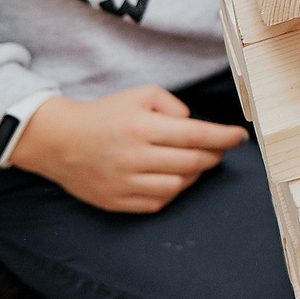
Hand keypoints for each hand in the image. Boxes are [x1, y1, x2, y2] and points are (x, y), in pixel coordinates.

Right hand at [7, 85, 246, 213]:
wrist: (59, 141)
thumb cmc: (105, 114)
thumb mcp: (140, 95)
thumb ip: (173, 106)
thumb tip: (193, 125)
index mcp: (142, 128)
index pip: (196, 136)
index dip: (224, 138)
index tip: (241, 137)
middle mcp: (134, 158)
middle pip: (192, 163)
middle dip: (214, 156)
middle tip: (219, 150)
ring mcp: (124, 183)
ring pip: (177, 186)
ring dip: (194, 175)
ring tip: (194, 162)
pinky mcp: (116, 202)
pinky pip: (157, 203)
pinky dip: (172, 191)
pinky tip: (172, 177)